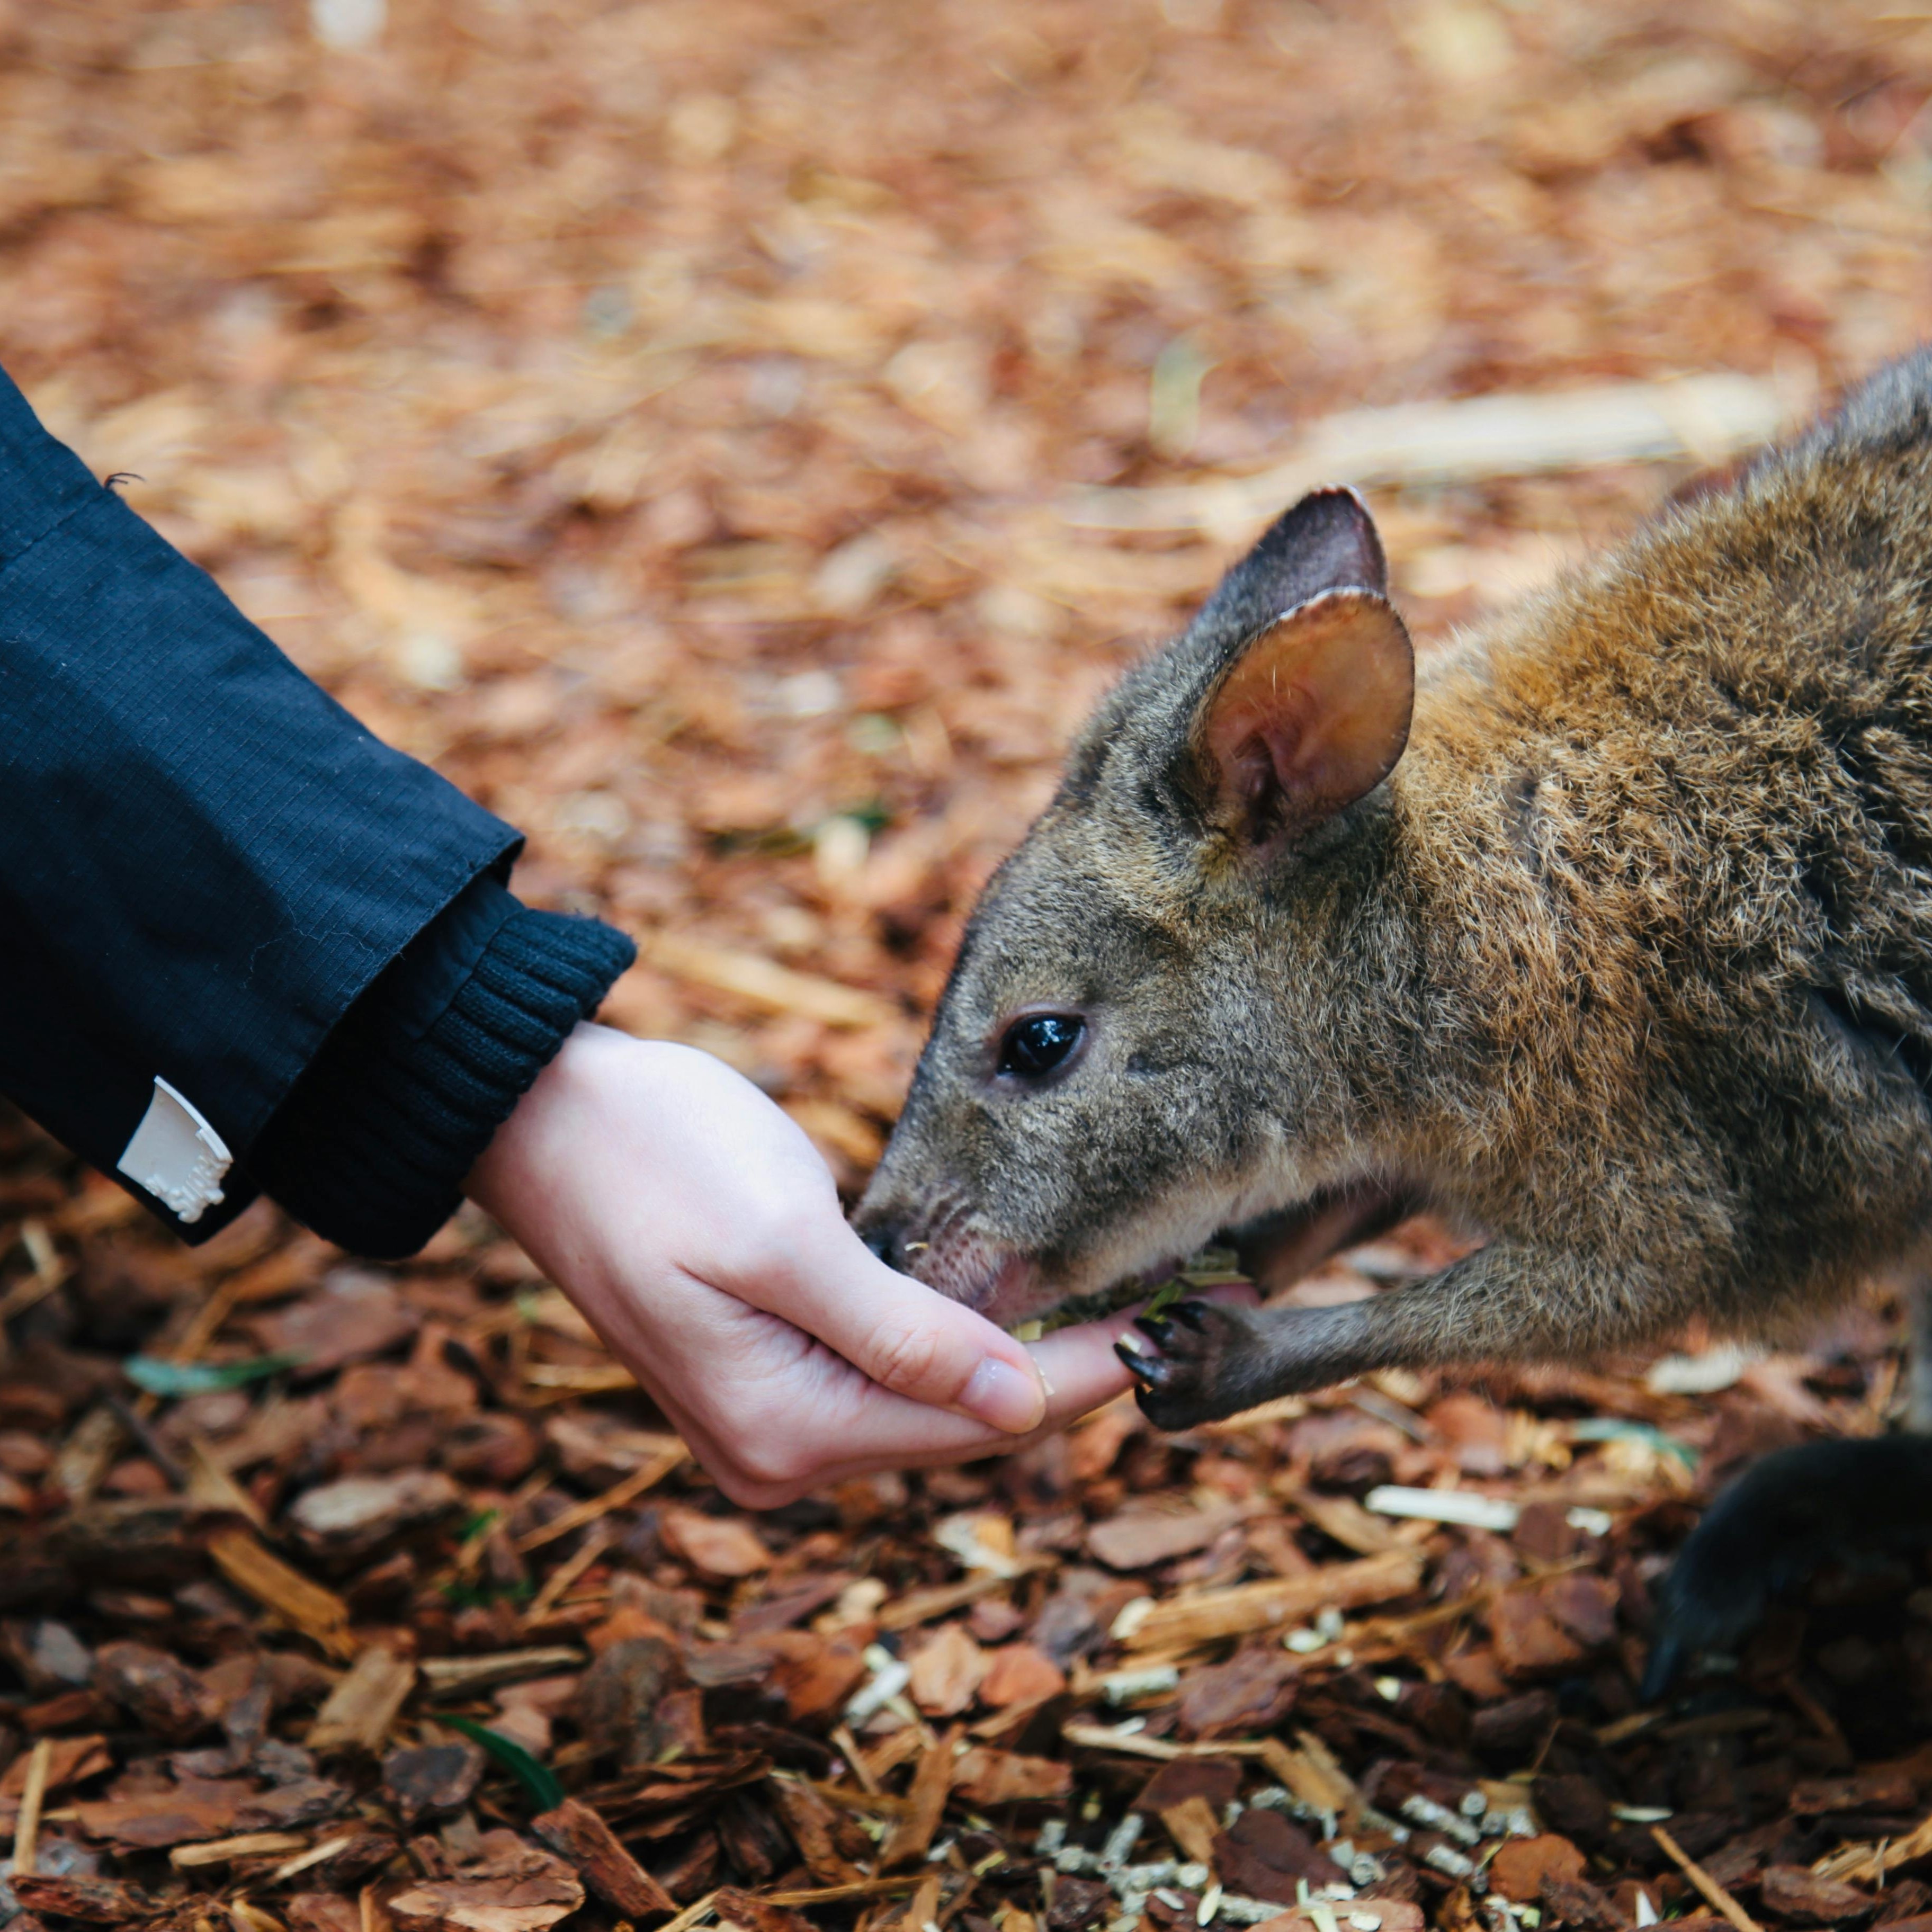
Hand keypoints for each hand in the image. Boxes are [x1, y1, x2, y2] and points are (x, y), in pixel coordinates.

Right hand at [466, 1022, 1143, 1507]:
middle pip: (966, 1424)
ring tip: (1131, 1305)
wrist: (539, 1120)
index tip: (1205, 1325)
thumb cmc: (654, 1157)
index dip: (1098, 1371)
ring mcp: (769, 1418)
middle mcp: (777, 1452)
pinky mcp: (767, 1370)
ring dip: (1023, 1357)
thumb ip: (903, 1337)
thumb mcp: (784, 1241)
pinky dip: (961, 1343)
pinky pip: (891, 1377)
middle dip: (1074, 1368)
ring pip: (934, 1403)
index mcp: (785, 1429)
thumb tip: (1020, 1406)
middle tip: (1195, 1307)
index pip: (984, 1417)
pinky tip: (1019, 1307)